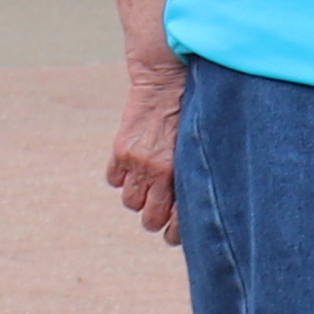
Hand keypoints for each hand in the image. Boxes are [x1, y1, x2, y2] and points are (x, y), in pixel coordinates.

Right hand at [108, 55, 183, 239]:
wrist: (166, 80)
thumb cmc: (194, 111)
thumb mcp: (200, 145)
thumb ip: (196, 171)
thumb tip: (198, 199)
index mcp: (182, 173)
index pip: (176, 220)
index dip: (174, 231)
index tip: (175, 232)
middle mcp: (158, 172)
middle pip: (148, 219)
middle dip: (155, 218)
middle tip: (161, 211)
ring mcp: (136, 163)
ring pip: (130, 202)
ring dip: (138, 197)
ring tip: (149, 184)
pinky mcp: (120, 151)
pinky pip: (114, 180)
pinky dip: (121, 177)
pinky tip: (134, 167)